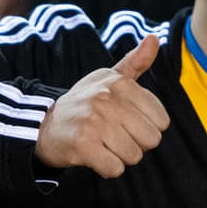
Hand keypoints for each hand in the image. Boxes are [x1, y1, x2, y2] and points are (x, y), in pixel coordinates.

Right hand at [34, 34, 169, 177]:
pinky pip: (115, 169)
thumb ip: (135, 63)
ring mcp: (93, 121)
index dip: (147, 127)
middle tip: (114, 136)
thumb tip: (154, 38)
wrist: (44, 125)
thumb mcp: (108, 79)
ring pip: (134, 156)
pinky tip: (94, 155)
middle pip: (151, 139)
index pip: (162, 120)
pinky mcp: (82, 145)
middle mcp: (107, 99)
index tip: (127, 122)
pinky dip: (107, 168)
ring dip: (121, 157)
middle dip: (136, 144)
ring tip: (103, 144)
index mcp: (119, 83)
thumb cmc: (85, 104)